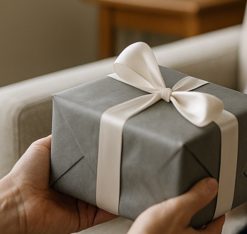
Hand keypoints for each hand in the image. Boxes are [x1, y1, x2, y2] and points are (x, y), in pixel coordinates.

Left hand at [0, 136, 117, 233]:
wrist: (17, 201)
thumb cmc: (24, 175)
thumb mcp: (43, 147)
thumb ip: (60, 138)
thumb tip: (74, 125)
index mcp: (69, 175)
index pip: (94, 165)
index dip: (106, 158)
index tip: (118, 148)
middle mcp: (77, 190)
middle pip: (104, 180)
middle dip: (115, 172)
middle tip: (127, 160)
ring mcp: (82, 205)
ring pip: (108, 196)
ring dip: (120, 189)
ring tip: (132, 176)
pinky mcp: (85, 218)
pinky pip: (106, 213)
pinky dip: (118, 207)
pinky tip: (127, 196)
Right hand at [127, 178, 224, 233]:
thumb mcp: (176, 211)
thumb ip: (196, 197)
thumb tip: (212, 186)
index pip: (218, 223)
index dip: (218, 209)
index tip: (217, 198)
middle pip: (202, 227)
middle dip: (199, 213)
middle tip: (196, 200)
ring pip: (186, 230)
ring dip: (183, 219)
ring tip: (177, 207)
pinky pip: (172, 232)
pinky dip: (170, 225)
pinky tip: (161, 218)